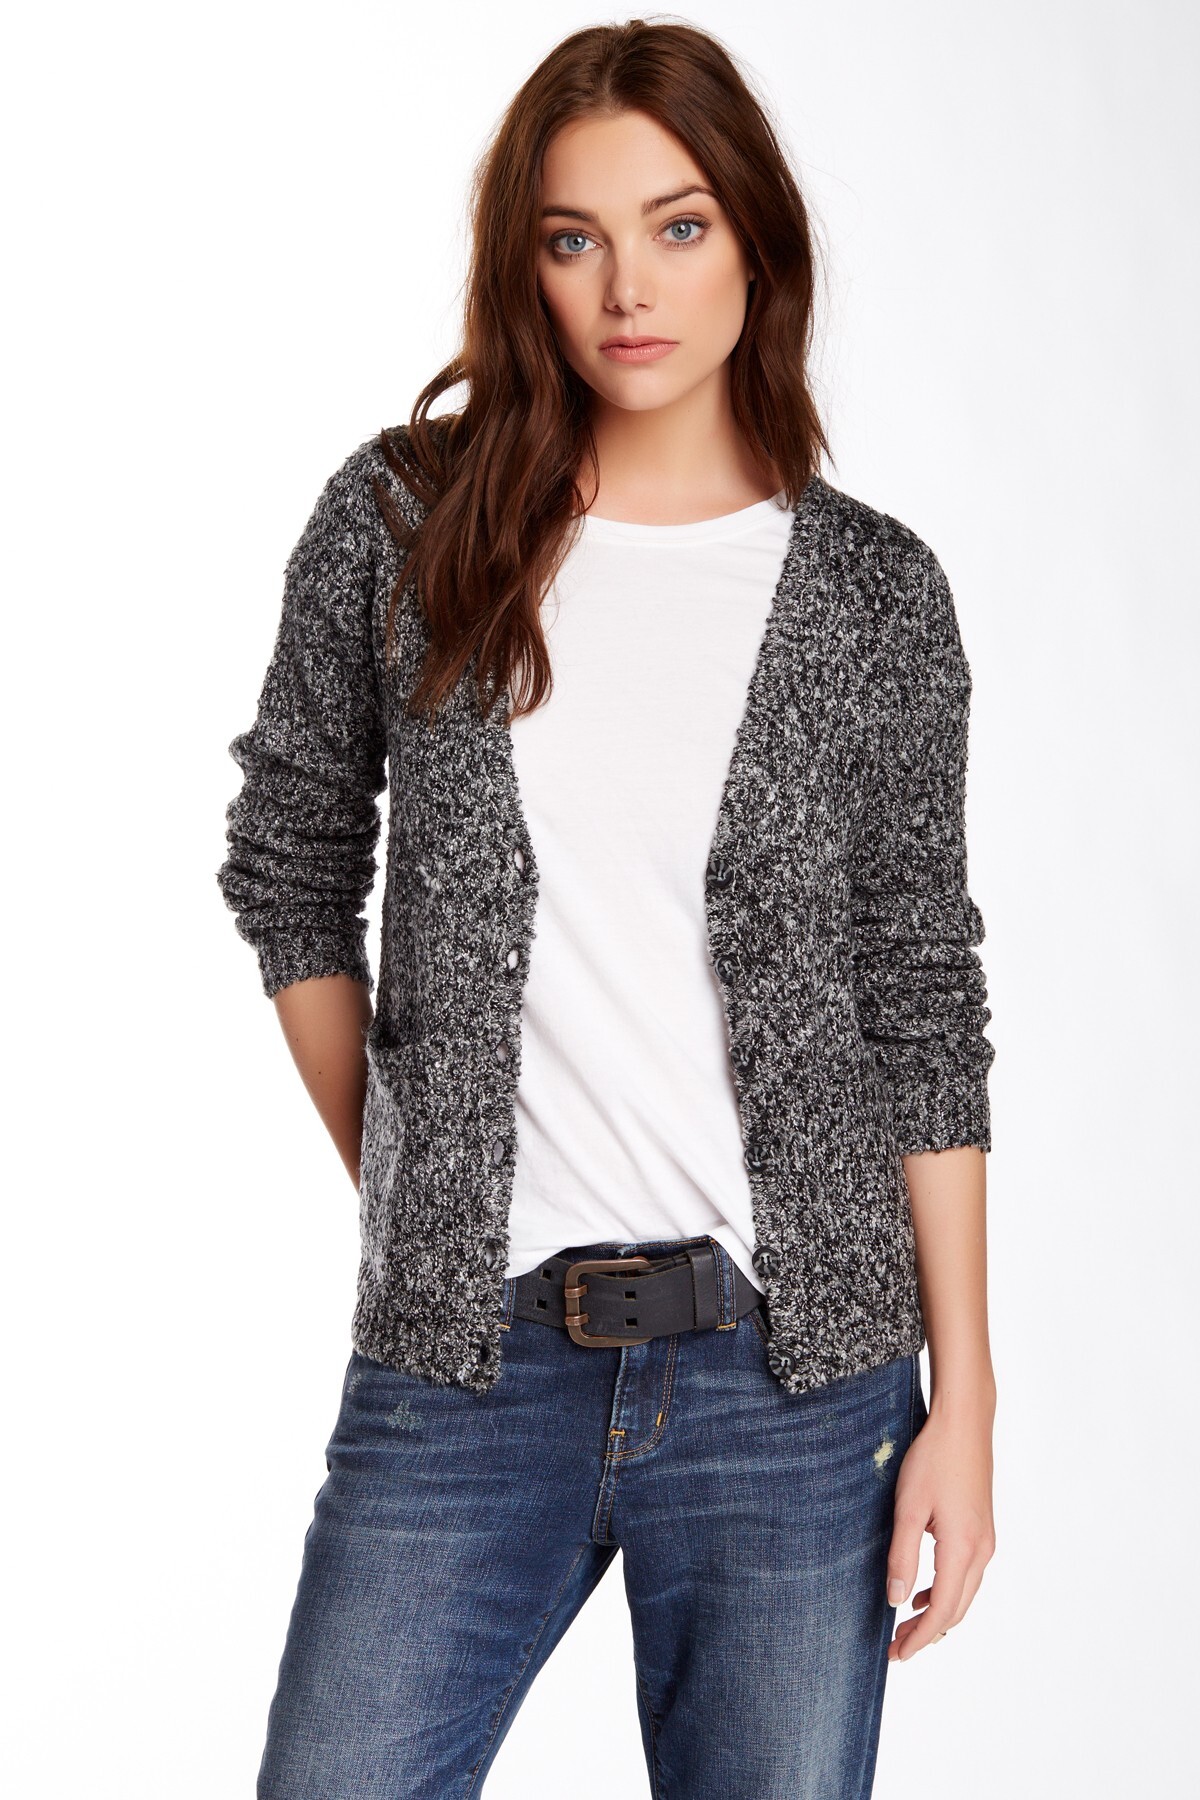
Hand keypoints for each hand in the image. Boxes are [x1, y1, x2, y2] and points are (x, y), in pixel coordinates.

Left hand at [885, 1395, 995, 1660]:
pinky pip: (967, 1575)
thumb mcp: (908, 1507)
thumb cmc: (933, 1459)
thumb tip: (896, 1601)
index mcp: (963, 1549)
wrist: (963, 1423)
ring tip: (905, 1625)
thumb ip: (902, 1556)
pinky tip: (924, 1591)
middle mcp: (981, 1551)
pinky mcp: (982, 1529)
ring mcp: (986, 1540)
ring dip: (937, 1614)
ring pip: (964, 1594)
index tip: (898, 1655)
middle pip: (957, 1609)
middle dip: (927, 1633)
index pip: (943, 1611)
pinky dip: (946, 1592)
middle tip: (896, 1648)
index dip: (921, 1638)